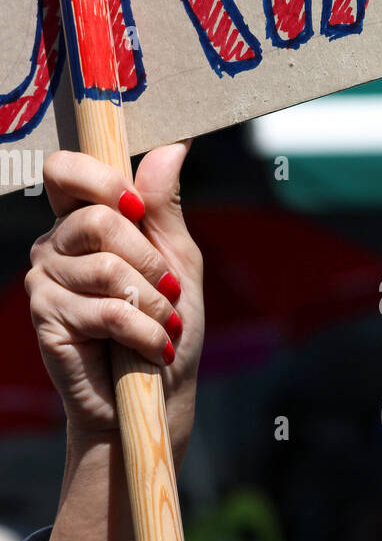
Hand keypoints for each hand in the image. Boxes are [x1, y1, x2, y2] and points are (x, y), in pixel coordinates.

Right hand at [26, 141, 204, 466]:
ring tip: (162, 327)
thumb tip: (176, 145)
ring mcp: (44, 280)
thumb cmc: (166, 326)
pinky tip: (152, 348)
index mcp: (83, 221)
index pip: (66, 170)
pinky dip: (144, 332)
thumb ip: (166, 207)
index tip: (137, 207)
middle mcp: (55, 245)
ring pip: (108, 268)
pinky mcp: (46, 318)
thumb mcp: (178, 261)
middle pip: (97, 218)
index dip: (100, 178)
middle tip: (168, 292)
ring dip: (153, 304)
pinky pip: (106, 310)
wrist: (157, 395)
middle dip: (149, 260)